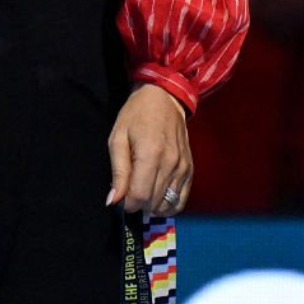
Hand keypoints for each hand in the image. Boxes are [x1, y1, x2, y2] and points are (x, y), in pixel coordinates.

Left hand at [107, 83, 191, 214]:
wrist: (164, 98)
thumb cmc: (136, 115)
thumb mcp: (118, 138)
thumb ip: (118, 172)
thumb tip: (113, 201)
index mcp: (151, 154)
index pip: (140, 197)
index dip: (126, 203)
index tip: (120, 195)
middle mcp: (171, 164)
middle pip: (153, 203)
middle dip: (137, 204)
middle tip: (129, 189)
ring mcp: (183, 168)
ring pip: (167, 204)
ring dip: (152, 205)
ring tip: (142, 190)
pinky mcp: (189, 170)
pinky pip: (181, 200)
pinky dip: (167, 204)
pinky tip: (157, 196)